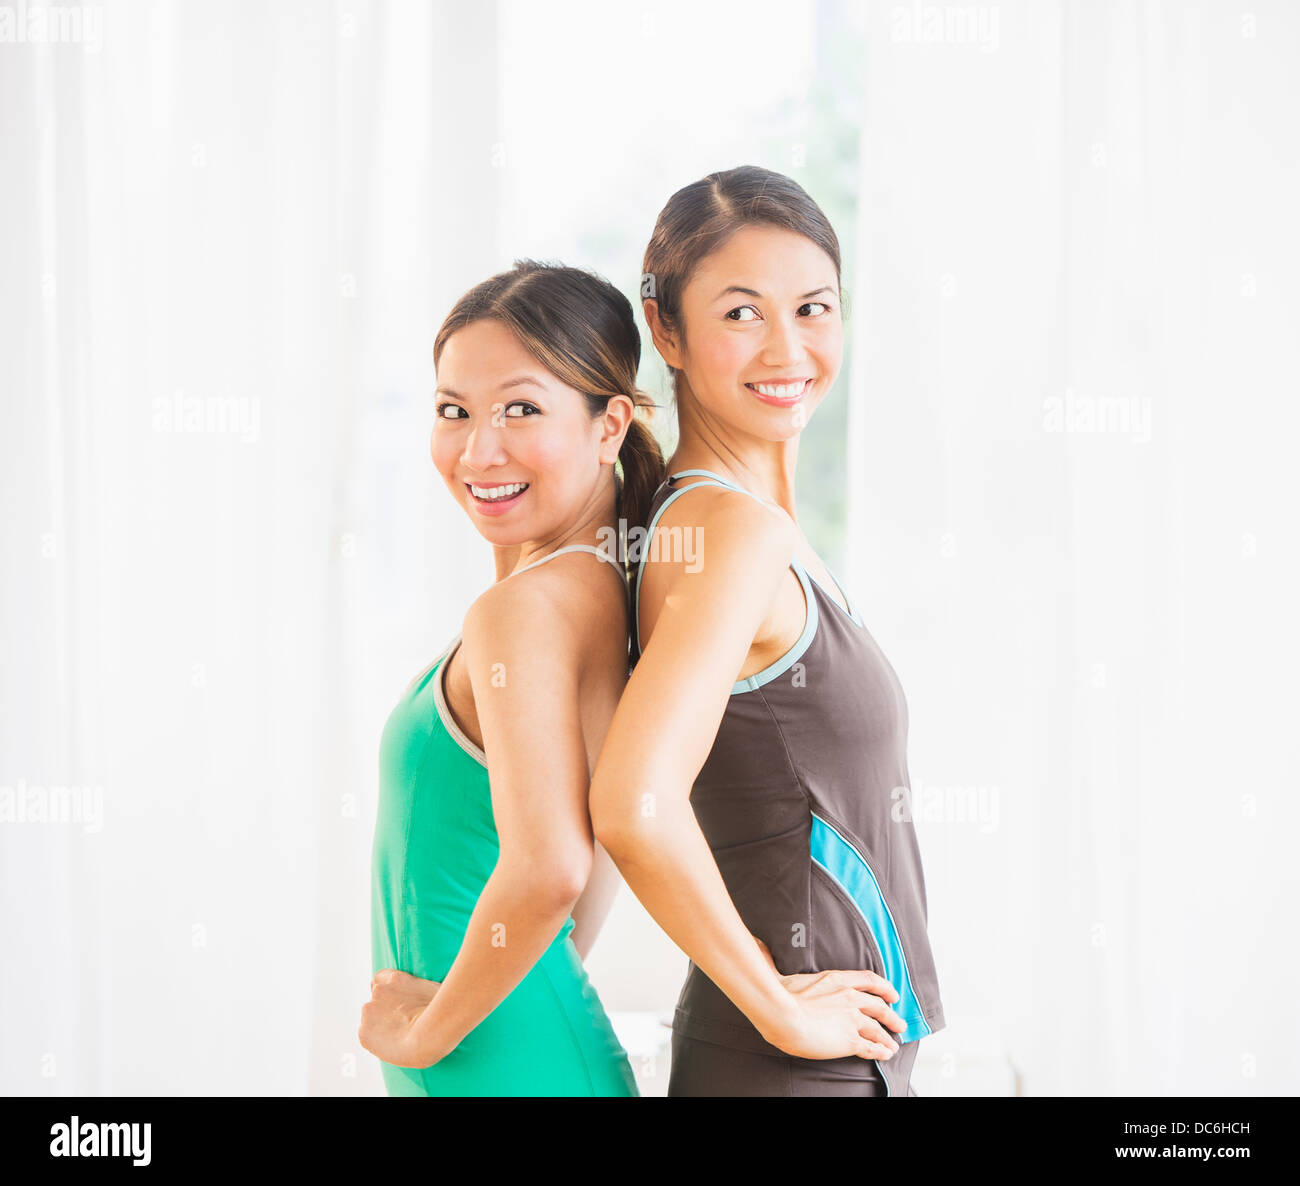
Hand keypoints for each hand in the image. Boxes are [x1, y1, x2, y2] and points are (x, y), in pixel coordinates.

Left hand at [358, 969, 441, 1067]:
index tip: (399, 1005)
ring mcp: (369, 1011)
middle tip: (402, 1024)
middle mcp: (378, 990)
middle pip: (376, 1002)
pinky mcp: (364, 1032)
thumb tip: (416, 995)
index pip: (381, 980)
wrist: (429, 1035)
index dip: (389, 994)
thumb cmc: (441, 1013)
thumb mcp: (430, 989)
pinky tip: (392, 1044)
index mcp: (393, 978)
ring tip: (400, 1036)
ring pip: (371, 1020)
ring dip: (380, 1025)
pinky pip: (367, 1037)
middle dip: (385, 1011)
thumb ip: (415, 988)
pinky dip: (375, 1041)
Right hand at [752, 936, 907, 1061]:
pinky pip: (871, 1047)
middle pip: (879, 1006)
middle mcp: (850, 998)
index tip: (891, 993)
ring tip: (894, 1045)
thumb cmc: (779, 994)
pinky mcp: (850, 1040)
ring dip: (888, 1037)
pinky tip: (885, 1054)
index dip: (884, 987)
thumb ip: (773, 959)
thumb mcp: (780, 971)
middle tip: (899, 1022)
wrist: (783, 1015)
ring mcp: (852, 1019)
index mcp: (837, 980)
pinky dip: (881, 1051)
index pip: (869, 980)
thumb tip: (758, 944)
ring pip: (878, 1028)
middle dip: (891, 1015)